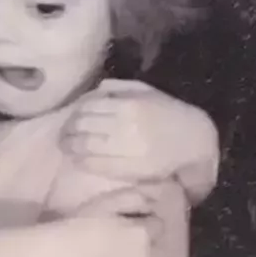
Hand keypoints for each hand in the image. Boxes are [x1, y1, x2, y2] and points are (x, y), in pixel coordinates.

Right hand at [56, 200, 153, 256]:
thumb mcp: (106, 202)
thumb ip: (134, 199)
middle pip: (160, 253)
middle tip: (128, 253)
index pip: (158, 227)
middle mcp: (148, 256)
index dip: (146, 228)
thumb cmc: (78, 226)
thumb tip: (152, 202)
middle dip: (148, 252)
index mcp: (144, 231)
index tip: (132, 230)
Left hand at [62, 81, 216, 192]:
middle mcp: (124, 125)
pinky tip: (77, 160)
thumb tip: (97, 89)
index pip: (88, 108)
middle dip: (68, 131)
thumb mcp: (149, 93)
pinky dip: (81, 161)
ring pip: (84, 146)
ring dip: (70, 147)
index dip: (74, 115)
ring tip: (66, 147)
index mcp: (129, 104)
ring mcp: (123, 148)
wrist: (193, 141)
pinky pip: (94, 164)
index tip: (69, 120)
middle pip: (82, 127)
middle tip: (63, 135)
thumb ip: (122, 88)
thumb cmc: (169, 115)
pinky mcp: (125, 168)